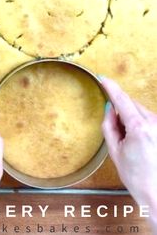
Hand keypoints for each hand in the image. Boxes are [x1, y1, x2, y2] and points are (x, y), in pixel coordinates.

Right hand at [101, 77, 156, 231]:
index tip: (103, 78)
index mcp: (139, 127)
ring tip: (129, 142)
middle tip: (116, 130)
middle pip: (131, 104)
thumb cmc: (137, 176)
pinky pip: (147, 118)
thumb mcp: (115, 151)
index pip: (122, 100)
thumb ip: (109, 126)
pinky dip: (138, 123)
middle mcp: (153, 122)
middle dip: (120, 109)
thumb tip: (109, 109)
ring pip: (139, 111)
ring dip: (130, 118)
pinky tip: (138, 142)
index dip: (111, 87)